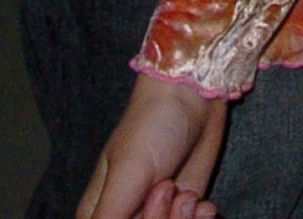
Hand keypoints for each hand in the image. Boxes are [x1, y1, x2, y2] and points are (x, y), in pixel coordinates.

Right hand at [74, 75, 224, 218]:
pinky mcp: (184, 208)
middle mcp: (126, 217)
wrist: (194, 96)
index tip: (143, 204)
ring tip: (186, 195)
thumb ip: (108, 218)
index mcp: (98, 215)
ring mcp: (157, 213)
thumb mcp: (125, 175)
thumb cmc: (150, 127)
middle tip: (166, 187)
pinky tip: (204, 205)